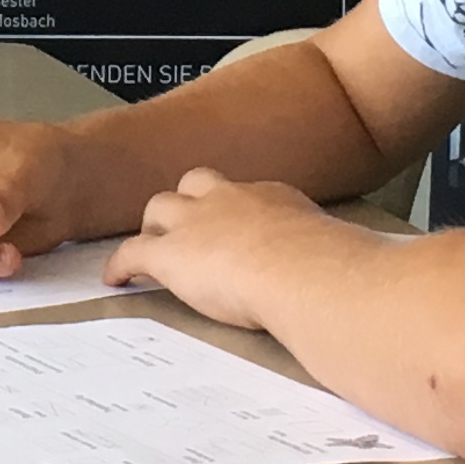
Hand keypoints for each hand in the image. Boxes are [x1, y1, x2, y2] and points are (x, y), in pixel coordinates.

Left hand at [107, 170, 340, 330]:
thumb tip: (348, 278)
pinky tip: (116, 279)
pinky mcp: (168, 253)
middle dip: (187, 203)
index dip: (233, 209)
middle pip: (194, 184)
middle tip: (186, 228)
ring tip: (152, 247)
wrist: (300, 270)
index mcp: (271, 197)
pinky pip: (132, 252)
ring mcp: (195, 222)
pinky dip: (121, 265)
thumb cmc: (326, 268)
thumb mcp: (331, 251)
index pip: (245, 195)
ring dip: (155, 227)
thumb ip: (326, 258)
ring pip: (159, 208)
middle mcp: (229, 199)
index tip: (236, 225)